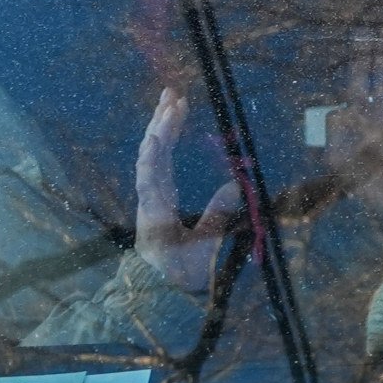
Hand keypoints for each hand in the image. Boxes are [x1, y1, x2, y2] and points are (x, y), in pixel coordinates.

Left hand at [135, 88, 242, 294]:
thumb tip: (232, 187)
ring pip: (152, 154)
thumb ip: (214, 220)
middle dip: (161, 124)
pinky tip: (170, 125)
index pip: (151, 175)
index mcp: (156, 211)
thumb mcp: (202, 250)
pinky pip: (158, 161)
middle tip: (173, 96)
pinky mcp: (158, 193)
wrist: (160, 287)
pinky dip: (164, 140)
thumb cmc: (181, 272)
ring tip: (173, 100)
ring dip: (161, 126)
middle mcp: (149, 196)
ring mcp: (152, 193)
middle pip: (150, 155)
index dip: (155, 151)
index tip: (163, 128)